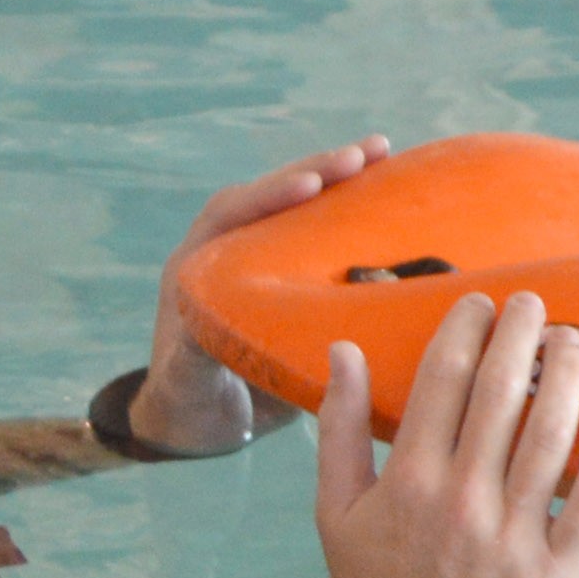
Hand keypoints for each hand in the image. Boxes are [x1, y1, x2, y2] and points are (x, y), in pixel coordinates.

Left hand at [128, 138, 393, 453]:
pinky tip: (392, 199)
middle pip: (273, 197)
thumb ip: (195, 354)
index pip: (231, 214)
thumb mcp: (186, 381)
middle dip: (317, 170)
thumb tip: (216, 332)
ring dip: (341, 181)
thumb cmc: (189, 404)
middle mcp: (231, 253)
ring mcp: (266, 263)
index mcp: (199, 268)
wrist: (200, 424)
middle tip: (367, 153)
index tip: (310, 183)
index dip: (269, 195)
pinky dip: (354, 215)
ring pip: (302, 209)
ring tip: (384, 153)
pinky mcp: (294, 279)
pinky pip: (324, 237)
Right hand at [314, 290, 578, 577]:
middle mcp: (462, 501)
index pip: (444, 379)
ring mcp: (514, 536)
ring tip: (570, 341)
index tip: (481, 303)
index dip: (466, 328)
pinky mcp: (558, 569)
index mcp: (409, 480)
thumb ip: (339, 425)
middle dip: (520, 334)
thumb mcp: (335, 507)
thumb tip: (343, 347)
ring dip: (565, 375)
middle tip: (532, 304)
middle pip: (501, 393)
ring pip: (551, 436)